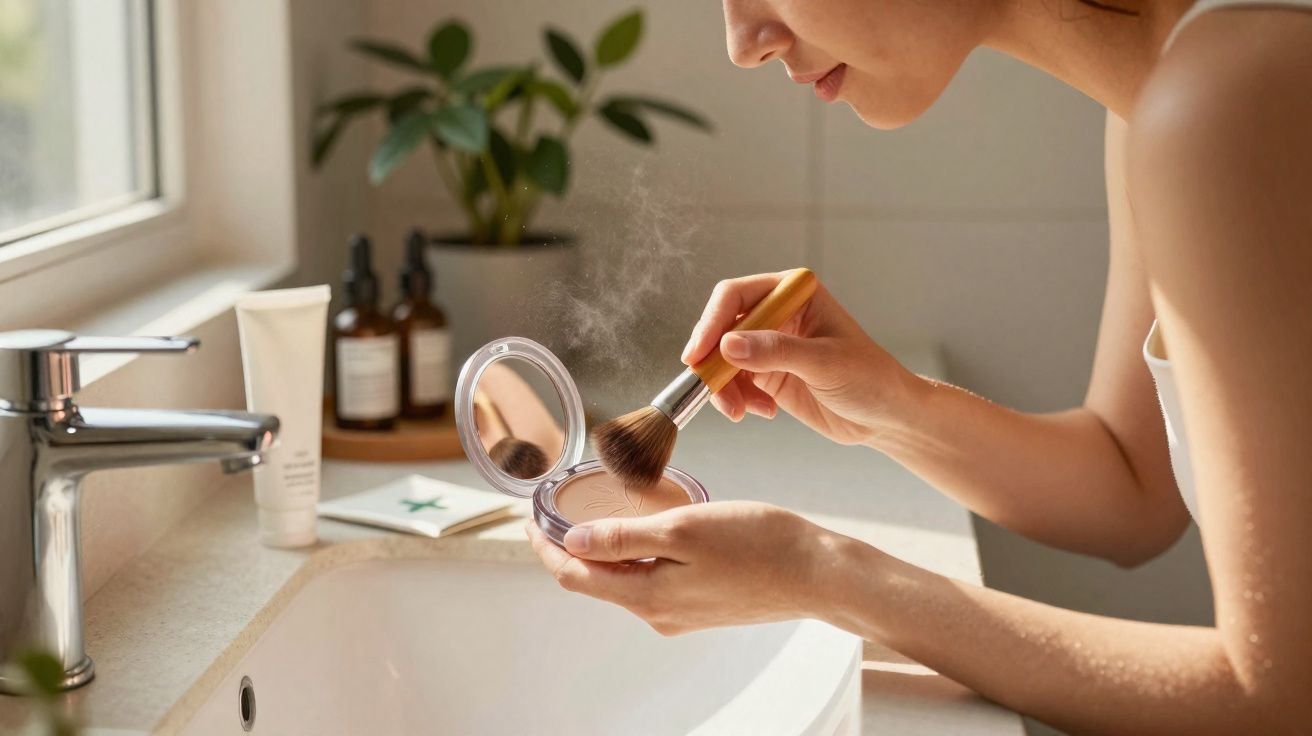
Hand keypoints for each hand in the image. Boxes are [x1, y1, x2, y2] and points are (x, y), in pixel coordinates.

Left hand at [527, 501, 840, 634]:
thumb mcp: (683, 529)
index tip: (530, 520)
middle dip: (569, 550)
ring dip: (604, 553)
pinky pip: (653, 581)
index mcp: (648, 597)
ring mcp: (682, 612)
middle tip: (555, 513)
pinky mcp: (703, 604)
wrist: (818, 572)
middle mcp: (660, 613)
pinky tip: (644, 532)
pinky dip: (636, 557)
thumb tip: (573, 543)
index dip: (545, 549)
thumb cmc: (759, 545)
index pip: (576, 578)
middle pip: (596, 583)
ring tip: (594, 515)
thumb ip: (625, 538)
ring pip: (625, 581)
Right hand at [681, 271, 919, 445]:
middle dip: (713, 359)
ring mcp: (769, 346)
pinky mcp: (767, 375)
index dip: (713, 322)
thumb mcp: (824, 362)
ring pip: (723, 360)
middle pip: (722, 327)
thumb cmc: (869, 377)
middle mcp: (777, 314)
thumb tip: (728, 345)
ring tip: (738, 410)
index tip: (699, 352)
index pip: (737, 296)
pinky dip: (737, 400)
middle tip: (710, 386)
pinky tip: (762, 411)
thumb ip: (776, 351)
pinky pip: (734, 383)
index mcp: (794, 294)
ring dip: (723, 386)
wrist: (885, 416)